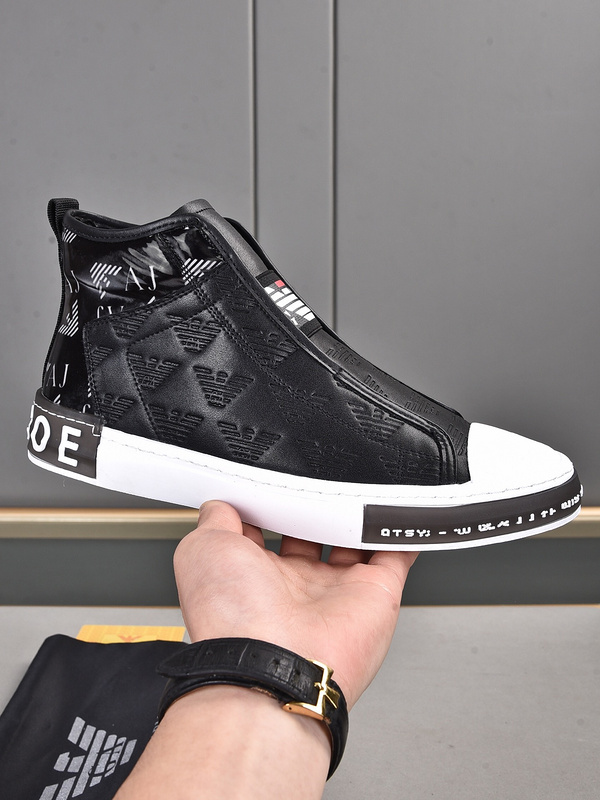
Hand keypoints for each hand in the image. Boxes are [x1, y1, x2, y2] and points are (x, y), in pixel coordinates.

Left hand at [174, 500, 417, 708]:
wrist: (273, 665)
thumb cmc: (232, 617)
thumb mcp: (203, 550)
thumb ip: (216, 520)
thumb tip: (221, 503)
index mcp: (256, 576)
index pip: (270, 530)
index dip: (274, 503)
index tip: (279, 479)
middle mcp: (299, 587)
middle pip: (316, 533)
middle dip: (318, 505)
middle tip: (320, 476)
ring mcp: (339, 591)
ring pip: (356, 541)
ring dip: (359, 514)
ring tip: (359, 481)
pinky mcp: (377, 593)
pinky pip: (397, 554)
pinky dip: (404, 532)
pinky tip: (400, 508)